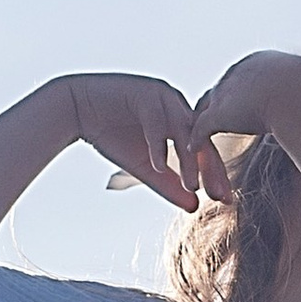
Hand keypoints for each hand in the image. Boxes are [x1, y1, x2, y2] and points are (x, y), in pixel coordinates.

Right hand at [65, 72, 229, 213]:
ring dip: (188, 159)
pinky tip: (158, 166)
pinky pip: (156, 121)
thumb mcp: (146, 166)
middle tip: (219, 196)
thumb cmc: (112, 134)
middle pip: (201, 138)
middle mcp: (175, 103)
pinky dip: (158, 145)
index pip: (204, 147)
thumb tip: (194, 208)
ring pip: (182, 130)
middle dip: (210, 168)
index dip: (215, 174)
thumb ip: (170, 184)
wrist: (76, 109)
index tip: (224, 200)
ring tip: (191, 186)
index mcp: (180, 117)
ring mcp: (160, 95)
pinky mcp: (142, 92)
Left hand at [189, 51, 300, 153]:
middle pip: (218, 91)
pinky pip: (201, 128)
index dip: (237, 96)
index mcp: (262, 62)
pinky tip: (193, 150)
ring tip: (196, 140)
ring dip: (200, 126)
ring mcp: (227, 90)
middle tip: (204, 123)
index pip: (241, 79)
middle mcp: (239, 72)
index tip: (236, 109)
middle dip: (212, 108)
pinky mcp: (220, 112)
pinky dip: (196, 140)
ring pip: (205, 110)